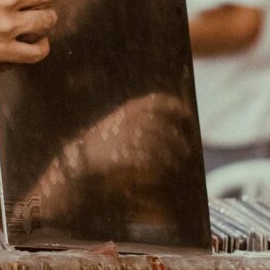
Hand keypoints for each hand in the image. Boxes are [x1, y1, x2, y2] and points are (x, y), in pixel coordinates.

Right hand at [76, 93, 195, 184]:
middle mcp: (130, 120)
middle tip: (186, 150)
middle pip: (163, 127)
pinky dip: (161, 164)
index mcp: (129, 108)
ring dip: (172, 154)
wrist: (82, 156)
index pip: (157, 100)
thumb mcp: (120, 120)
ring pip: (159, 144)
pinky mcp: (125, 153)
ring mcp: (127, 136)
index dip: (175, 106)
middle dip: (177, 139)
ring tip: (177, 162)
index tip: (187, 114)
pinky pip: (150, 158)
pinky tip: (166, 168)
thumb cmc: (105, 140)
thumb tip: (171, 123)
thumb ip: (141, 118)